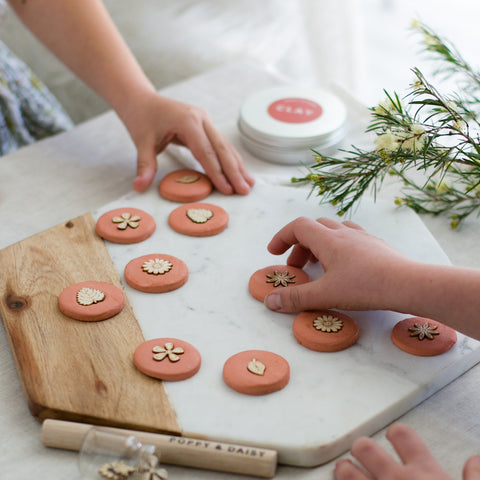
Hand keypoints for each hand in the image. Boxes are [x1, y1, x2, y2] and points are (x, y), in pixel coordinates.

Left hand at [124, 92, 254, 193]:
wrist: (143, 100)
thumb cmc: (142, 120)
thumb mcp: (141, 142)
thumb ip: (144, 165)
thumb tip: (138, 187)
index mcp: (187, 121)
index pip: (206, 152)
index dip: (217, 172)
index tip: (227, 190)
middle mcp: (201, 119)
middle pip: (222, 148)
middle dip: (234, 171)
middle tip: (244, 191)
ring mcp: (206, 121)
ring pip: (226, 146)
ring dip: (238, 166)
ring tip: (249, 184)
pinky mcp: (206, 126)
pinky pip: (221, 145)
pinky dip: (231, 160)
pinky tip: (240, 172)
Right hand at [264, 217, 413, 312]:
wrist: (408, 284)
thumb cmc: (365, 286)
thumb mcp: (325, 295)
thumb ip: (296, 298)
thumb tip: (270, 301)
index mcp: (328, 240)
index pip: (298, 226)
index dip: (282, 237)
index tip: (274, 253)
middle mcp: (344, 232)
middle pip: (314, 228)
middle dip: (299, 245)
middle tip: (297, 267)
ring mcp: (362, 237)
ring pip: (333, 230)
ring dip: (319, 244)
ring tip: (318, 265)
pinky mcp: (376, 245)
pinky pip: (351, 237)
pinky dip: (338, 246)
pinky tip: (344, 265)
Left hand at [334, 423, 479, 479]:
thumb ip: (475, 479)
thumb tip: (475, 461)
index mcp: (425, 473)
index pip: (403, 436)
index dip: (397, 434)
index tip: (395, 438)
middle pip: (365, 448)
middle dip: (362, 449)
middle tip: (364, 454)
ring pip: (346, 472)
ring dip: (345, 472)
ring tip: (346, 472)